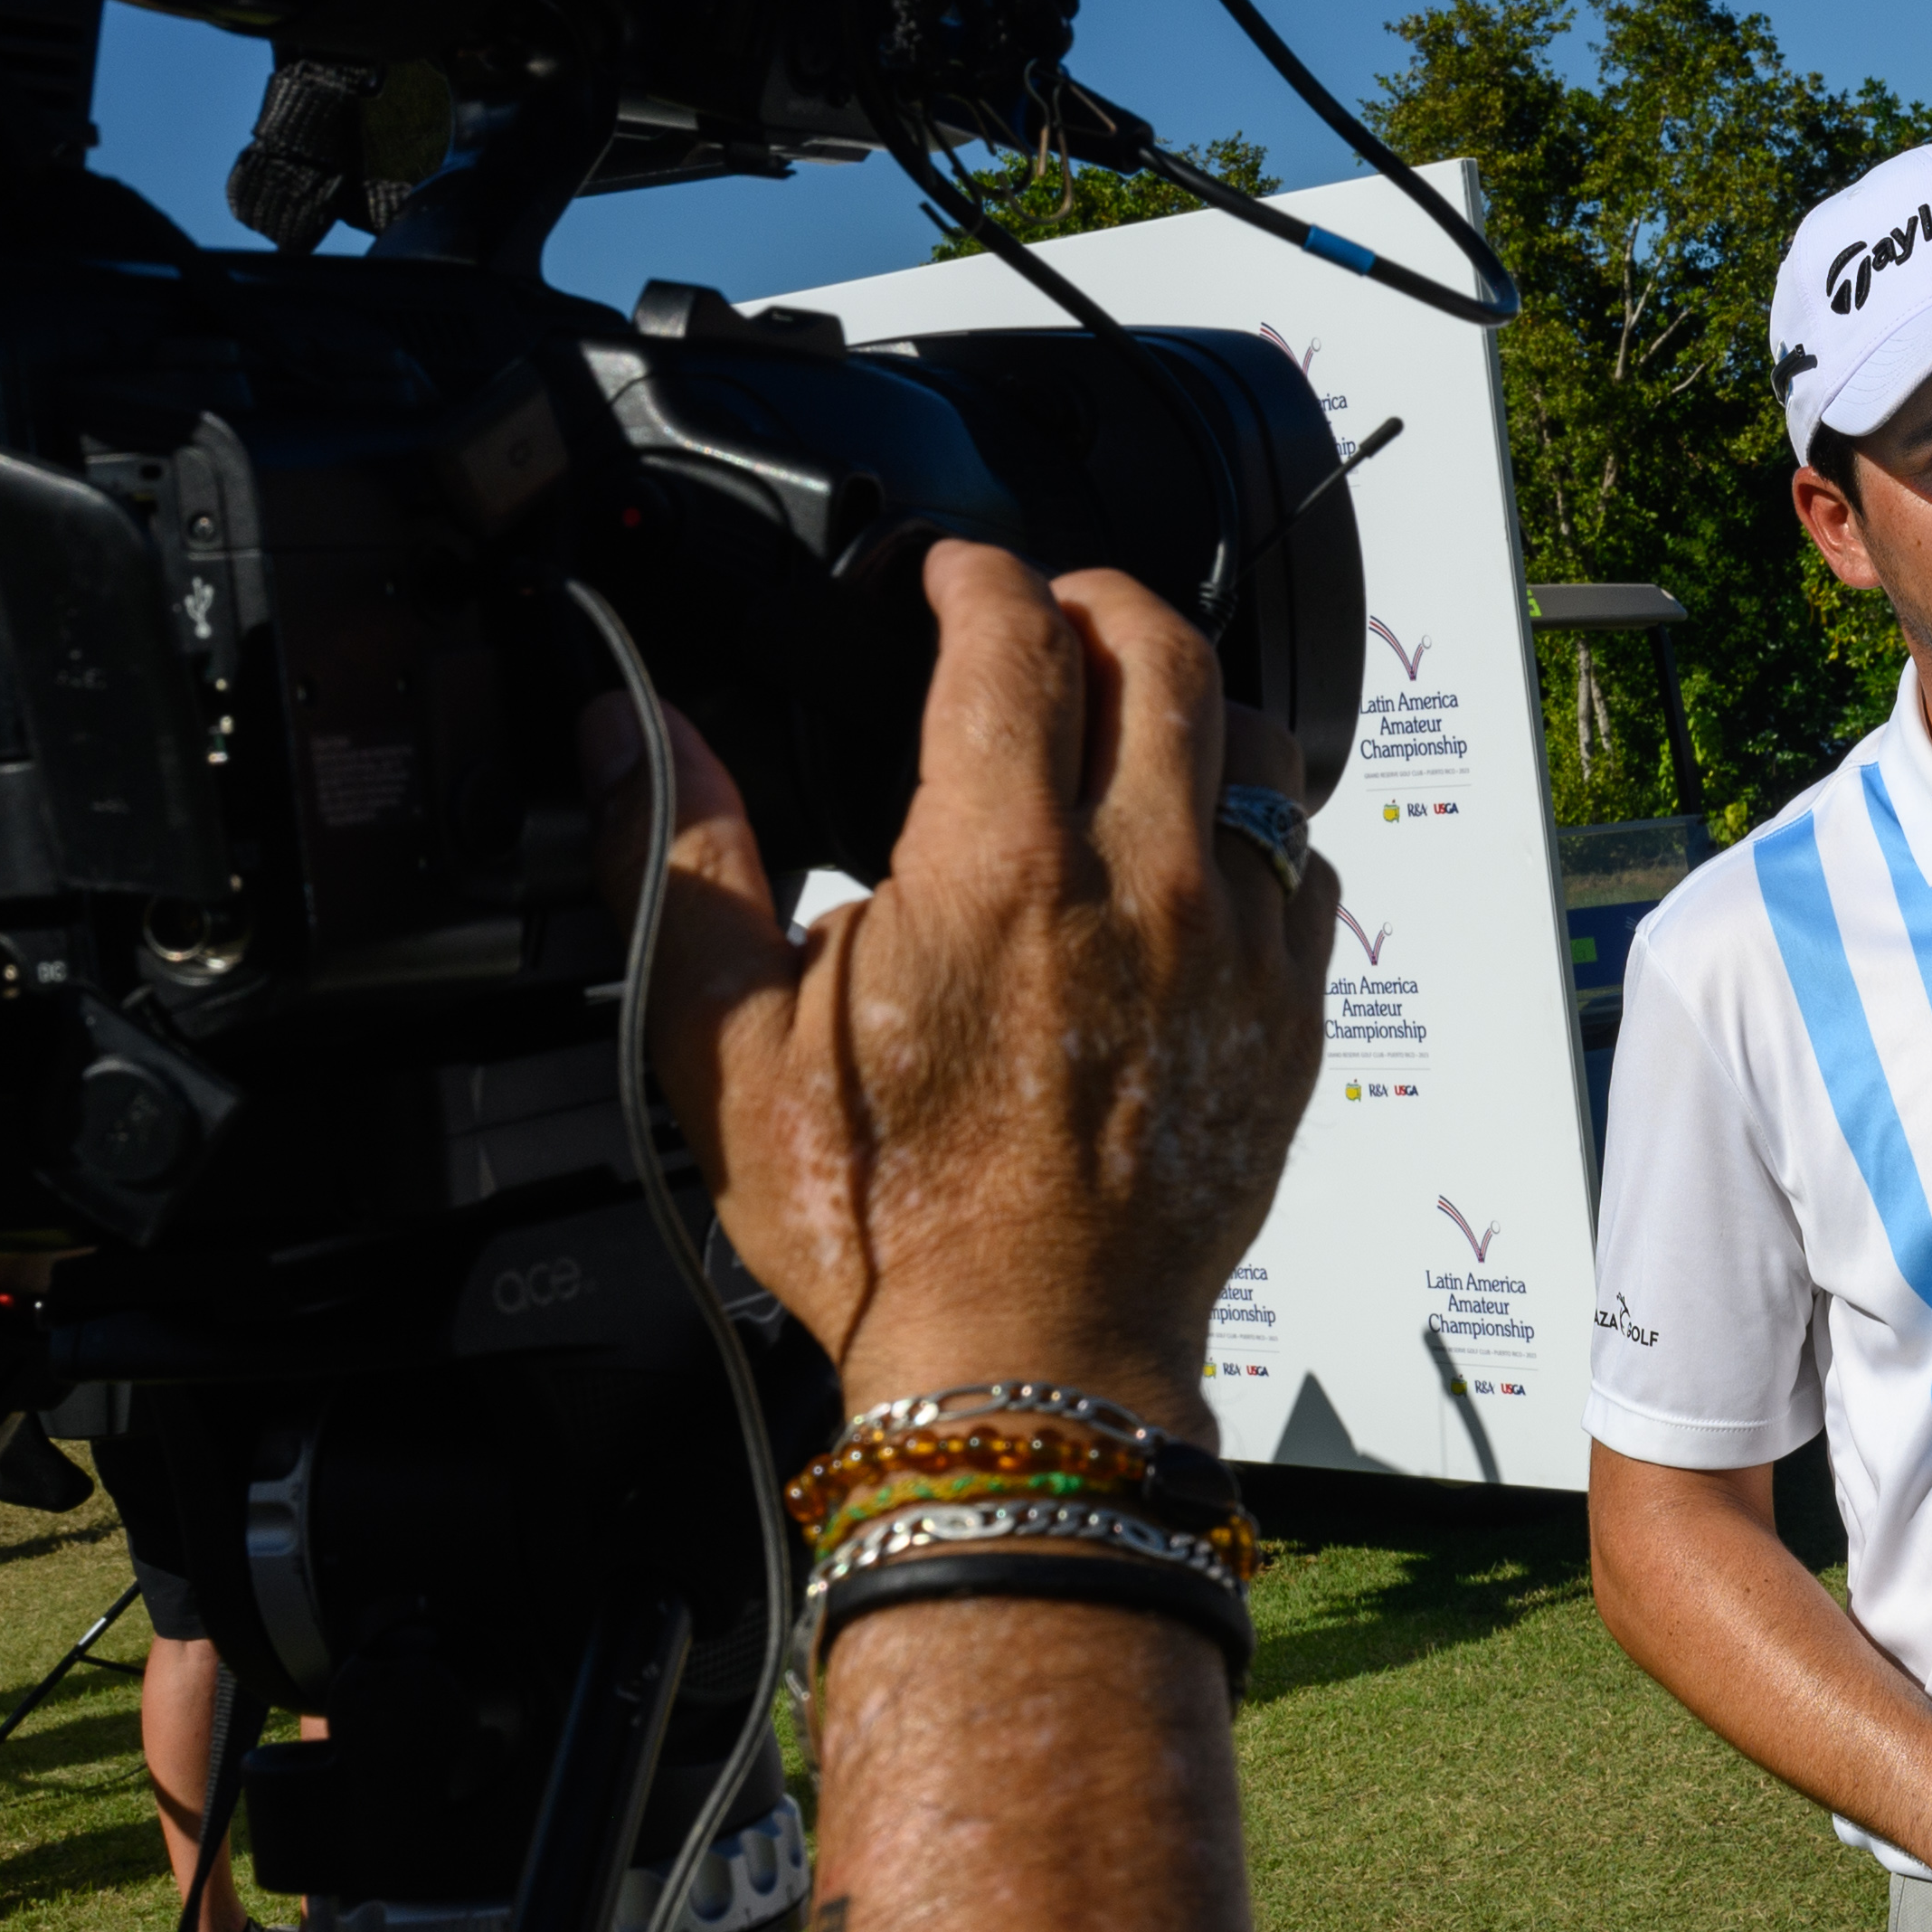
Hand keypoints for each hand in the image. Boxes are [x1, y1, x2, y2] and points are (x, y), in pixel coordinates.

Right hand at [596, 544, 1338, 1442]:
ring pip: (1254, 742)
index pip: (1012, 636)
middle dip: (1094, 599)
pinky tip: (1190, 849)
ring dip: (1187, 699)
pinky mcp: (1288, 1014)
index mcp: (999, 868)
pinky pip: (1302, 865)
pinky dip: (1250, 825)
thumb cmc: (881, 1221)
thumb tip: (629, 730)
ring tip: (1124, 713)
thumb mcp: (726, 1041)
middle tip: (1041, 613)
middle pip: (1161, 650)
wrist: (1026, 1360)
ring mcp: (1234, 946)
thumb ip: (683, 860)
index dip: (974, 572)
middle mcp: (1141, 883)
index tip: (947, 571)